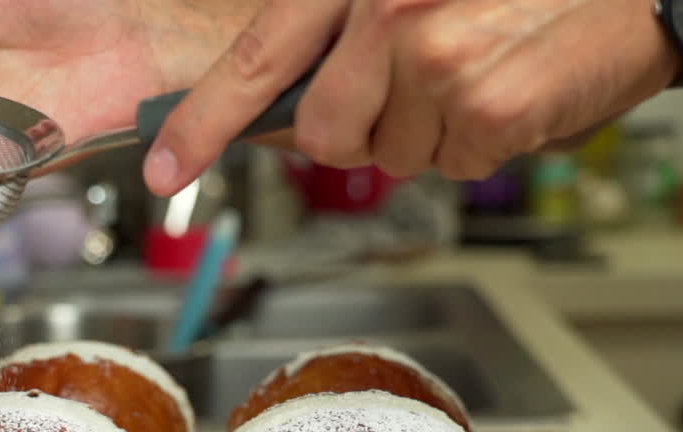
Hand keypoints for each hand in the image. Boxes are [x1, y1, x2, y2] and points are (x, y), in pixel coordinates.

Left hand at [143, 0, 680, 195]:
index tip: (164, 164)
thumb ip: (347, 35)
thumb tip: (286, 112)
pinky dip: (486, 142)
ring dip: (435, 132)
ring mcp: (435, 57)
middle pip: (325, 134)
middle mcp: (386, 5)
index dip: (203, 120)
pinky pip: (455, 164)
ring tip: (487, 70)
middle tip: (425, 89)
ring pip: (394, 155)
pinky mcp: (486, 106)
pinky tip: (519, 87)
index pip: (258, 58)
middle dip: (366, 130)